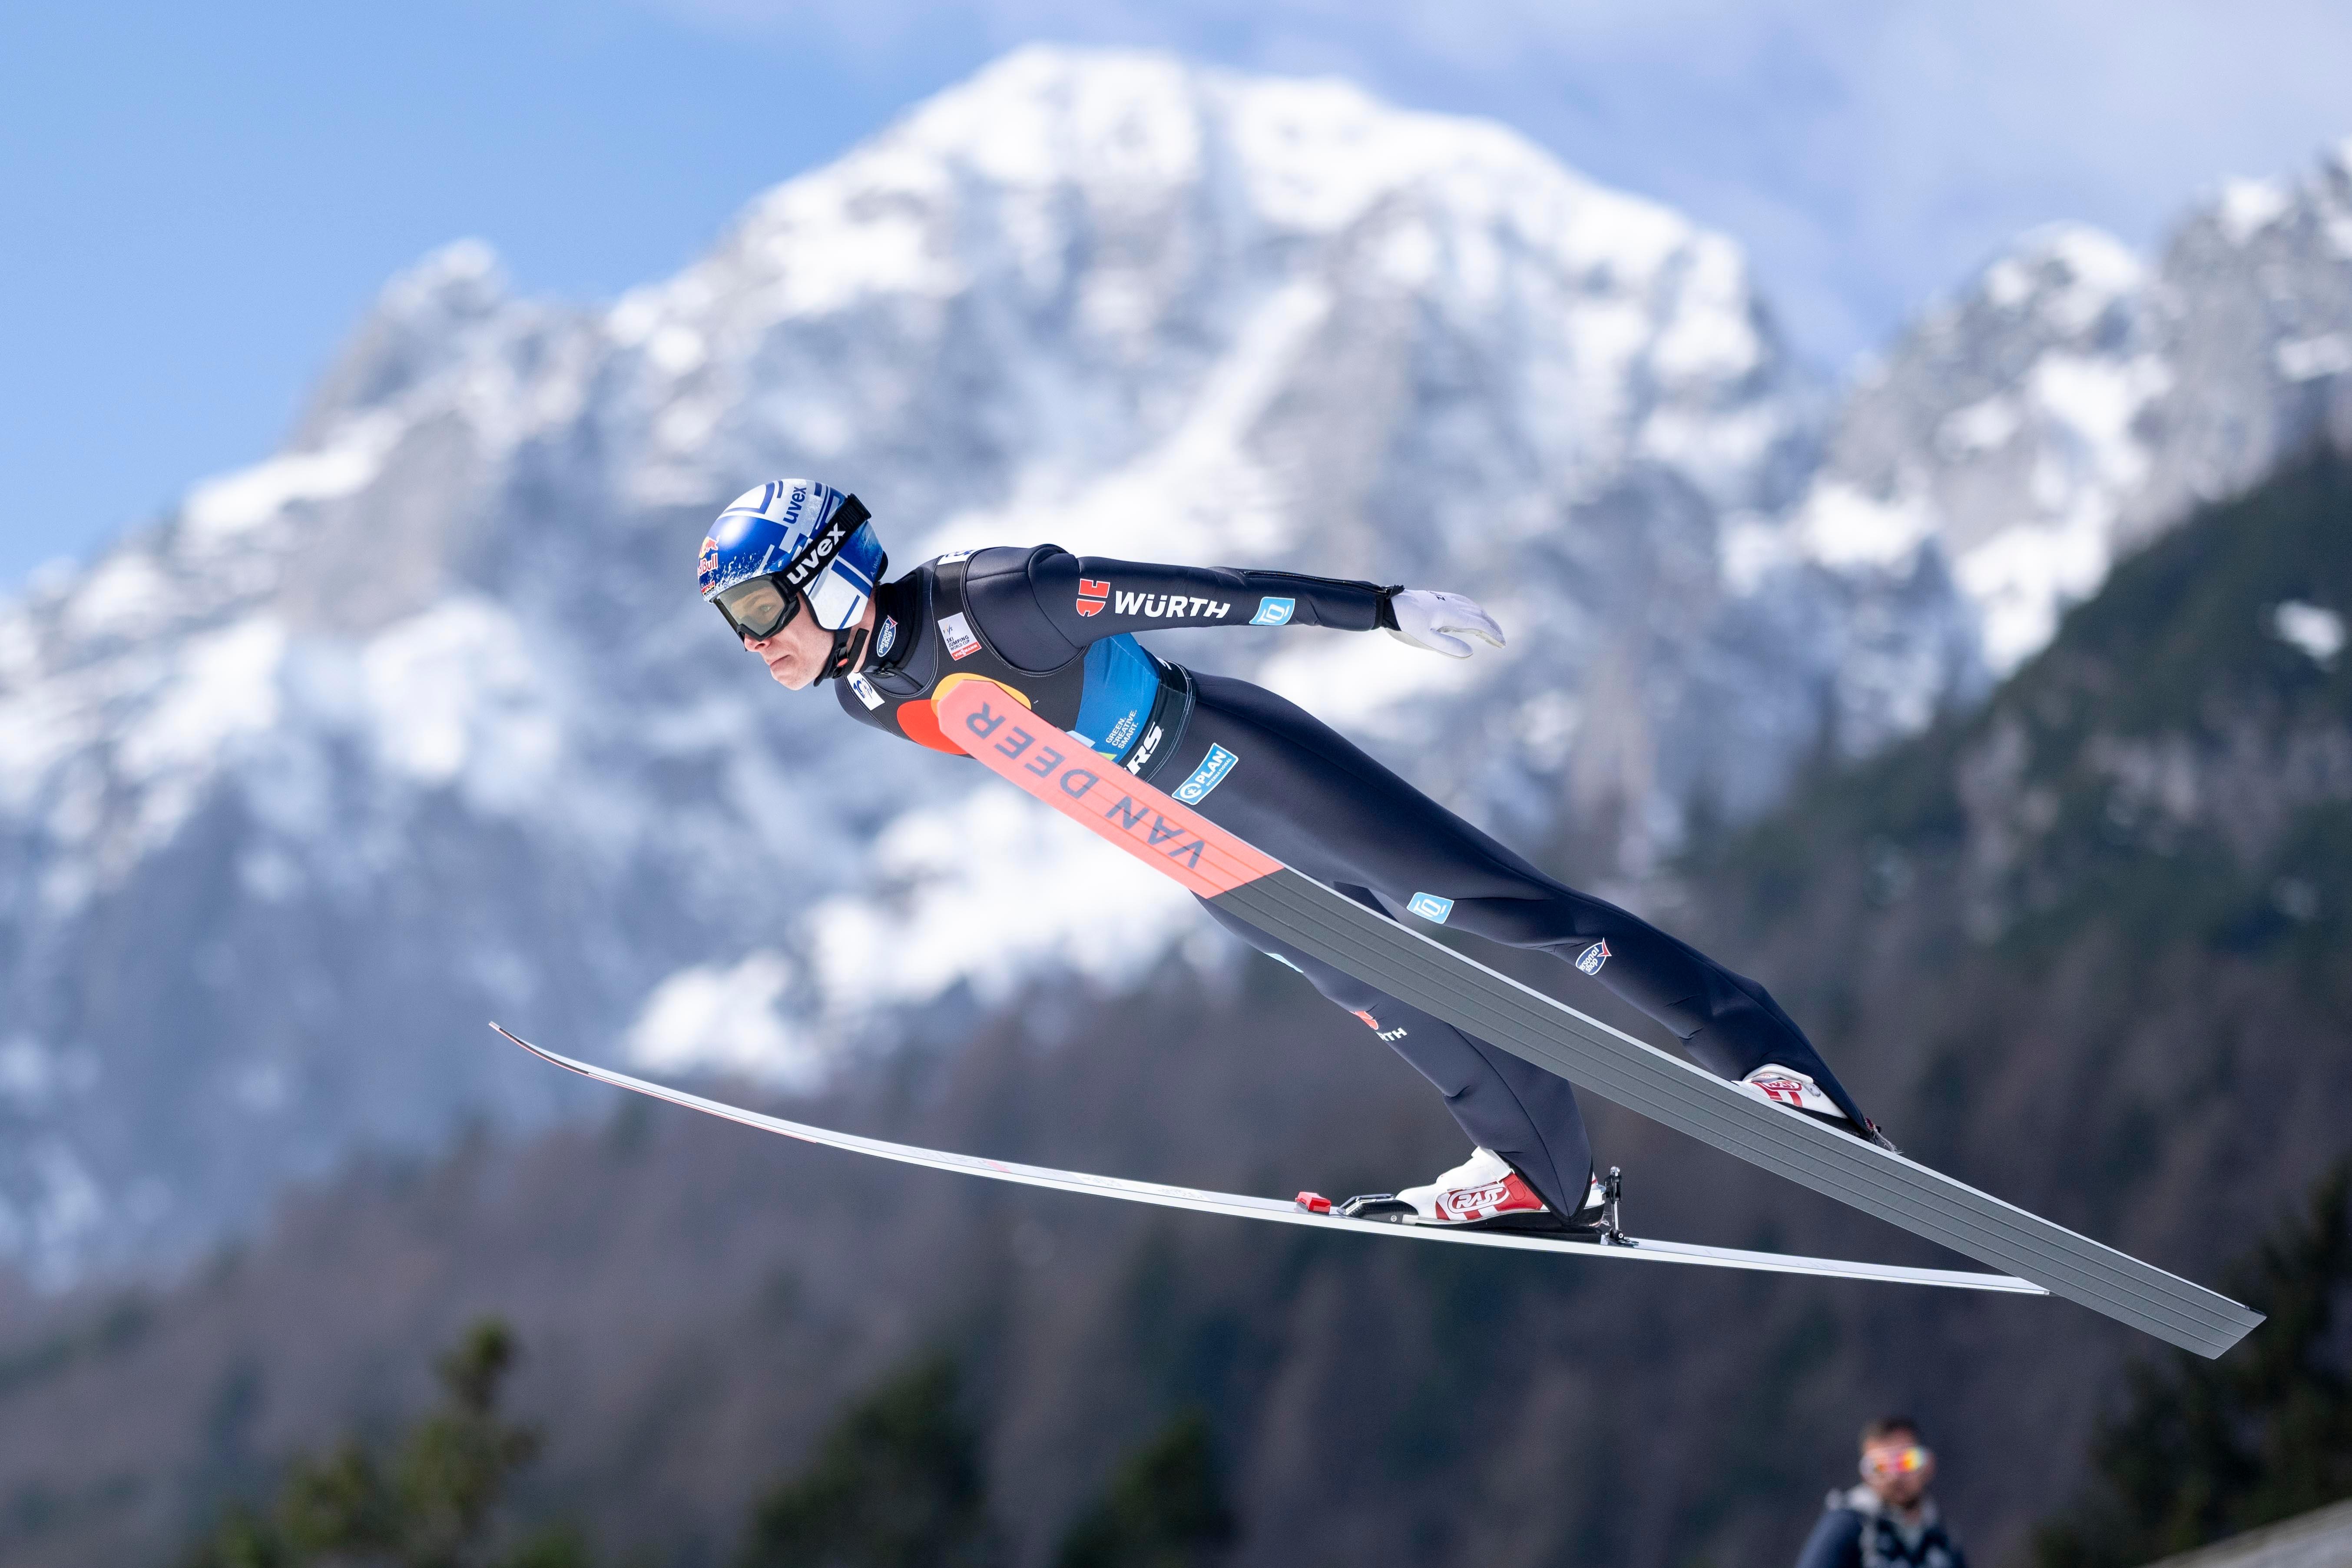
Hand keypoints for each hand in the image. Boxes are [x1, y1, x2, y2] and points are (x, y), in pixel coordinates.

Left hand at [1385, 589, 1504, 658]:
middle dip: (1492, 627)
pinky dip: (1473, 609)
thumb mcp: (1425, 639)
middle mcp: (1451, 604)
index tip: (1502, 644)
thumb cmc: (1404, 624)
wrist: (1387, 604)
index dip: (1492, 634)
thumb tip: (1470, 652)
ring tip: (1490, 629)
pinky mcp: (1437, 597)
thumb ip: (1447, 646)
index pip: (1479, 624)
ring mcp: (1444, 599)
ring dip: (1484, 618)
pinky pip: (1462, 602)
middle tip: (1501, 641)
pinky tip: (1470, 613)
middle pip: (1479, 615)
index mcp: (1451, 614)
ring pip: (1472, 607)